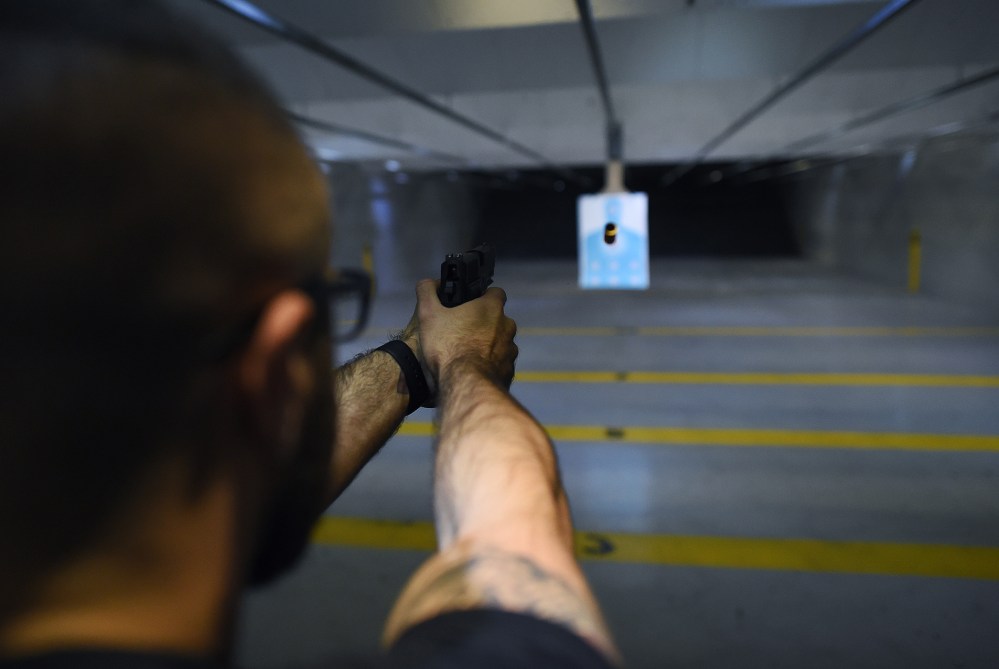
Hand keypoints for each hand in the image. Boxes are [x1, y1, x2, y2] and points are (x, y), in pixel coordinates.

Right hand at [400, 279, 517, 403]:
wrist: (465, 384)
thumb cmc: (447, 345)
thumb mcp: (428, 314)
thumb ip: (427, 292)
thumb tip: (428, 282)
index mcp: (492, 308)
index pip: (495, 293)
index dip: (483, 297)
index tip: (469, 305)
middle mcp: (507, 327)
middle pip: (498, 320)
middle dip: (484, 325)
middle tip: (463, 333)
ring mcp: (511, 351)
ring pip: (500, 343)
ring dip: (488, 347)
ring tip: (467, 356)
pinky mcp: (509, 372)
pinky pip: (500, 365)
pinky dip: (490, 367)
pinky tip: (474, 373)